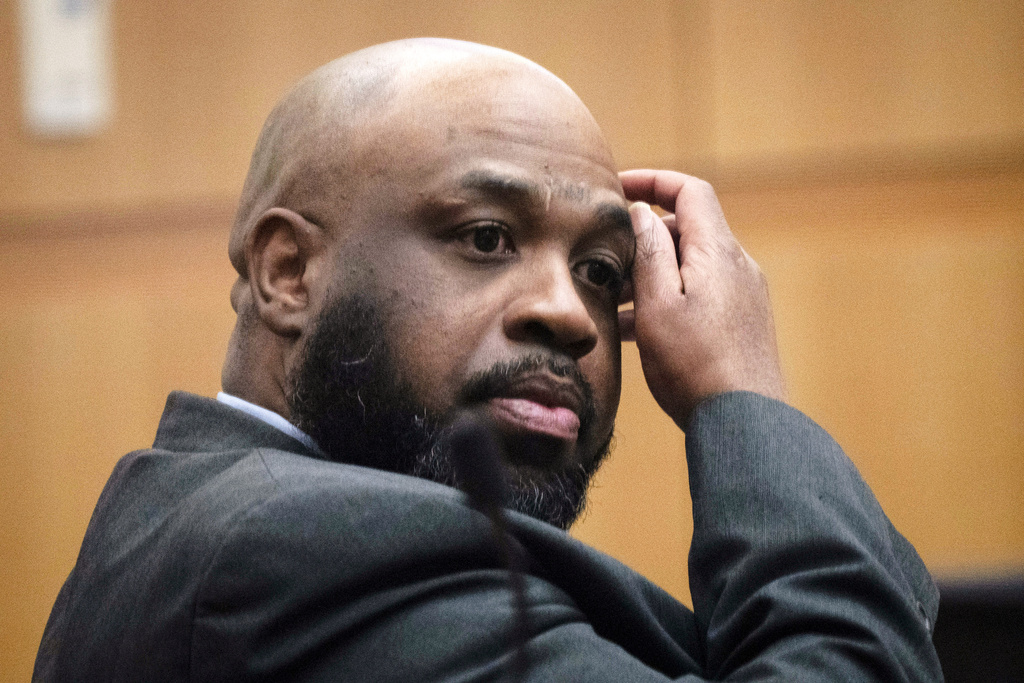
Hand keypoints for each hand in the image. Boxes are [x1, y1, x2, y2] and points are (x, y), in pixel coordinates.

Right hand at [619, 170, 785, 425]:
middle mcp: (737, 266)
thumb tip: (643, 212)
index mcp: (717, 252)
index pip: (690, 191)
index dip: (652, 181)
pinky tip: (634, 330)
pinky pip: (699, 294)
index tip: (616, 190)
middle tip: (605, 257)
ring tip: (612, 301)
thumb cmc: (695, 366)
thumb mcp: (657, 305)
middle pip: (687, 229)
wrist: (745, 422)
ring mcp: (742, 295)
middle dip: (643, 236)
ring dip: (650, 273)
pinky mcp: (741, 323)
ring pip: (689, 266)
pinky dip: (667, 298)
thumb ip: (649, 253)